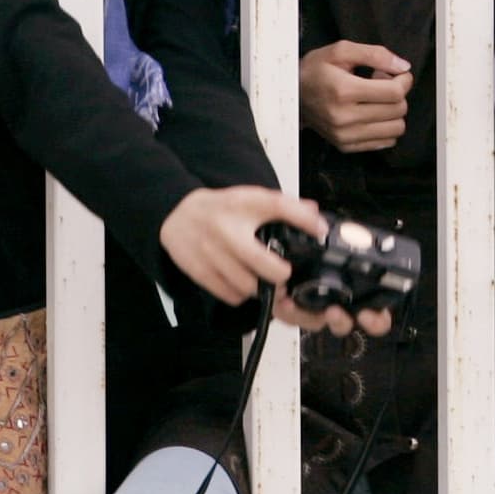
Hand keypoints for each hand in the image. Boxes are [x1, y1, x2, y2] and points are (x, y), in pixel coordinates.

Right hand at [154, 186, 390, 336]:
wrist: (177, 213)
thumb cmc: (222, 208)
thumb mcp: (254, 198)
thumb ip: (287, 208)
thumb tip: (317, 219)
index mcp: (243, 207)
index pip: (278, 212)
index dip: (300, 232)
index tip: (314, 238)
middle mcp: (226, 231)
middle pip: (264, 269)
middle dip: (280, 277)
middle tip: (283, 275)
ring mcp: (211, 254)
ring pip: (248, 287)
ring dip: (260, 289)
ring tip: (262, 280)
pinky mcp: (199, 271)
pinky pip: (230, 295)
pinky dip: (241, 295)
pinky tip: (242, 283)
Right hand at [299, 40, 410, 152]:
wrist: (291, 95)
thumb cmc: (316, 69)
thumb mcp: (341, 50)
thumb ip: (375, 54)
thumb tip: (403, 66)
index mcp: (344, 90)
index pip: (395, 93)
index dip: (404, 80)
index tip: (397, 73)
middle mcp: (344, 117)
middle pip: (398, 111)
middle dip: (398, 94)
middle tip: (383, 84)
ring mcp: (344, 135)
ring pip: (395, 129)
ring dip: (393, 112)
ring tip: (377, 100)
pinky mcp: (345, 146)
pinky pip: (384, 142)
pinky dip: (385, 127)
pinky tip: (372, 113)